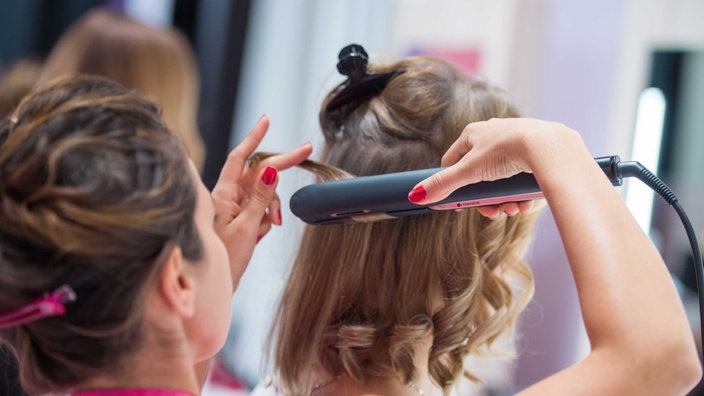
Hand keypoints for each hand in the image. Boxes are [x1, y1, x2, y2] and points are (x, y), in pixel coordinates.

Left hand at [211, 115, 312, 288]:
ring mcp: (235, 206)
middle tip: (306, 151)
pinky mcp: (241, 217)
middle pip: (258, 172)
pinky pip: (262, 207)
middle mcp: (227, 196)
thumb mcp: (247, 227)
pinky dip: (268, 217)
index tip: (266, 120)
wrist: (216, 286)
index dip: (253, 138)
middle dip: (280, 168)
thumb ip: (260, 198)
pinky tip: (263, 233)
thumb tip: (269, 169)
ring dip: (272, 206)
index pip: (239, 158)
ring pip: (264, 192)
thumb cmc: (225, 259)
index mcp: (222, 194)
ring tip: (269, 227)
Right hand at [408, 118, 569, 217]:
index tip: (458, 202)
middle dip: (485, 199)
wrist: (549, 147)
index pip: (452, 160)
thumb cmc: (506, 150)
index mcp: (474, 133)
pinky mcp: (535, 152)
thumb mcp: (469, 172)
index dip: (452, 183)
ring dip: (503, 200)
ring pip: (501, 180)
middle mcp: (494, 134)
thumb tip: (416, 195)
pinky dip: (521, 194)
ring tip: (511, 210)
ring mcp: (516, 142)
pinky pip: (522, 178)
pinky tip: (525, 204)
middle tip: (491, 212)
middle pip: (479, 175)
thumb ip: (443, 184)